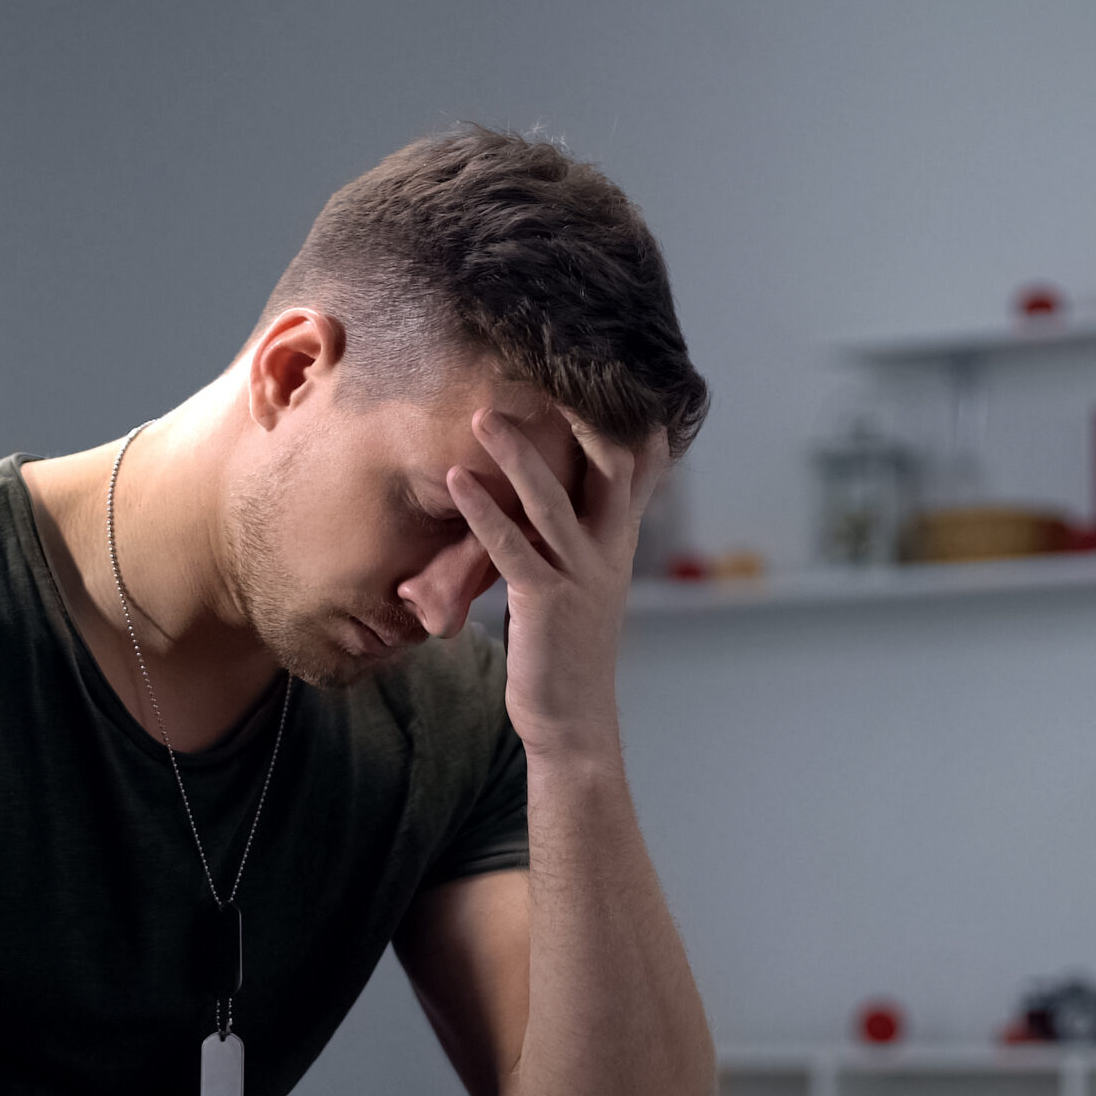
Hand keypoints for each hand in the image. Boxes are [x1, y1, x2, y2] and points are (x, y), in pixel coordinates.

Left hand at [447, 409, 669, 758]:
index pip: (637, 470)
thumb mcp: (585, 586)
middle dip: (577, 419)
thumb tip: (556, 500)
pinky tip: (457, 481)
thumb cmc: (567, 651)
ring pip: (552, 500)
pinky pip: (511, 546)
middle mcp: (607, 554)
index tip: (613, 374)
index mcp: (617, 546)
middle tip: (539, 377)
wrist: (572, 721)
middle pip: (607, 469)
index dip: (628, 422)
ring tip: (481, 416)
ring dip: (515, 454)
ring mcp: (580, 576)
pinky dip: (483, 510)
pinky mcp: (545, 602)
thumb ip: (579, 540)